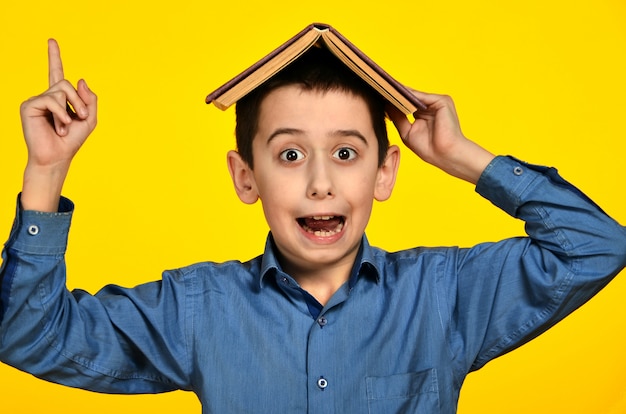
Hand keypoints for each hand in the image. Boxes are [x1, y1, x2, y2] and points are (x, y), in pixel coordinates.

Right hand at [20, 39, 97, 210]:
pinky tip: (60, 126)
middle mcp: (46, 96)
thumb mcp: (89, 119)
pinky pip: (51, 99)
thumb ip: (90, 99)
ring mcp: (36, 100)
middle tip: (81, 117)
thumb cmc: (72, 141)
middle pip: (66, 83)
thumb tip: (80, 79)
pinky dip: (60, 113)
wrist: (57, 157)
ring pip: (60, 90)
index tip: (51, 41)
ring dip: (70, 110)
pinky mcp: (28, 105)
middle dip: (79, 101)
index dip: (54, 56)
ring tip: (65, 127)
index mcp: (59, 98)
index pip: (57, 72)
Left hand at [387, 90, 493, 184]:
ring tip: (383, 89)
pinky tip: (396, 94)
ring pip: (414, 95)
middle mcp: (430, 106)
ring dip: (399, 93)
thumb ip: (398, 117)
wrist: (445, 155)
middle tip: (377, 89)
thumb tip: (385, 105)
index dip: (392, 101)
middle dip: (394, 94)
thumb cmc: (429, 148)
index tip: (377, 97)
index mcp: (423, 113)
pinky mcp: (442, 101)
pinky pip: (421, 96)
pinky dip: (408, 95)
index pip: (406, 103)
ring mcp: (437, 103)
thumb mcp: (407, 131)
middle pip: (409, 96)